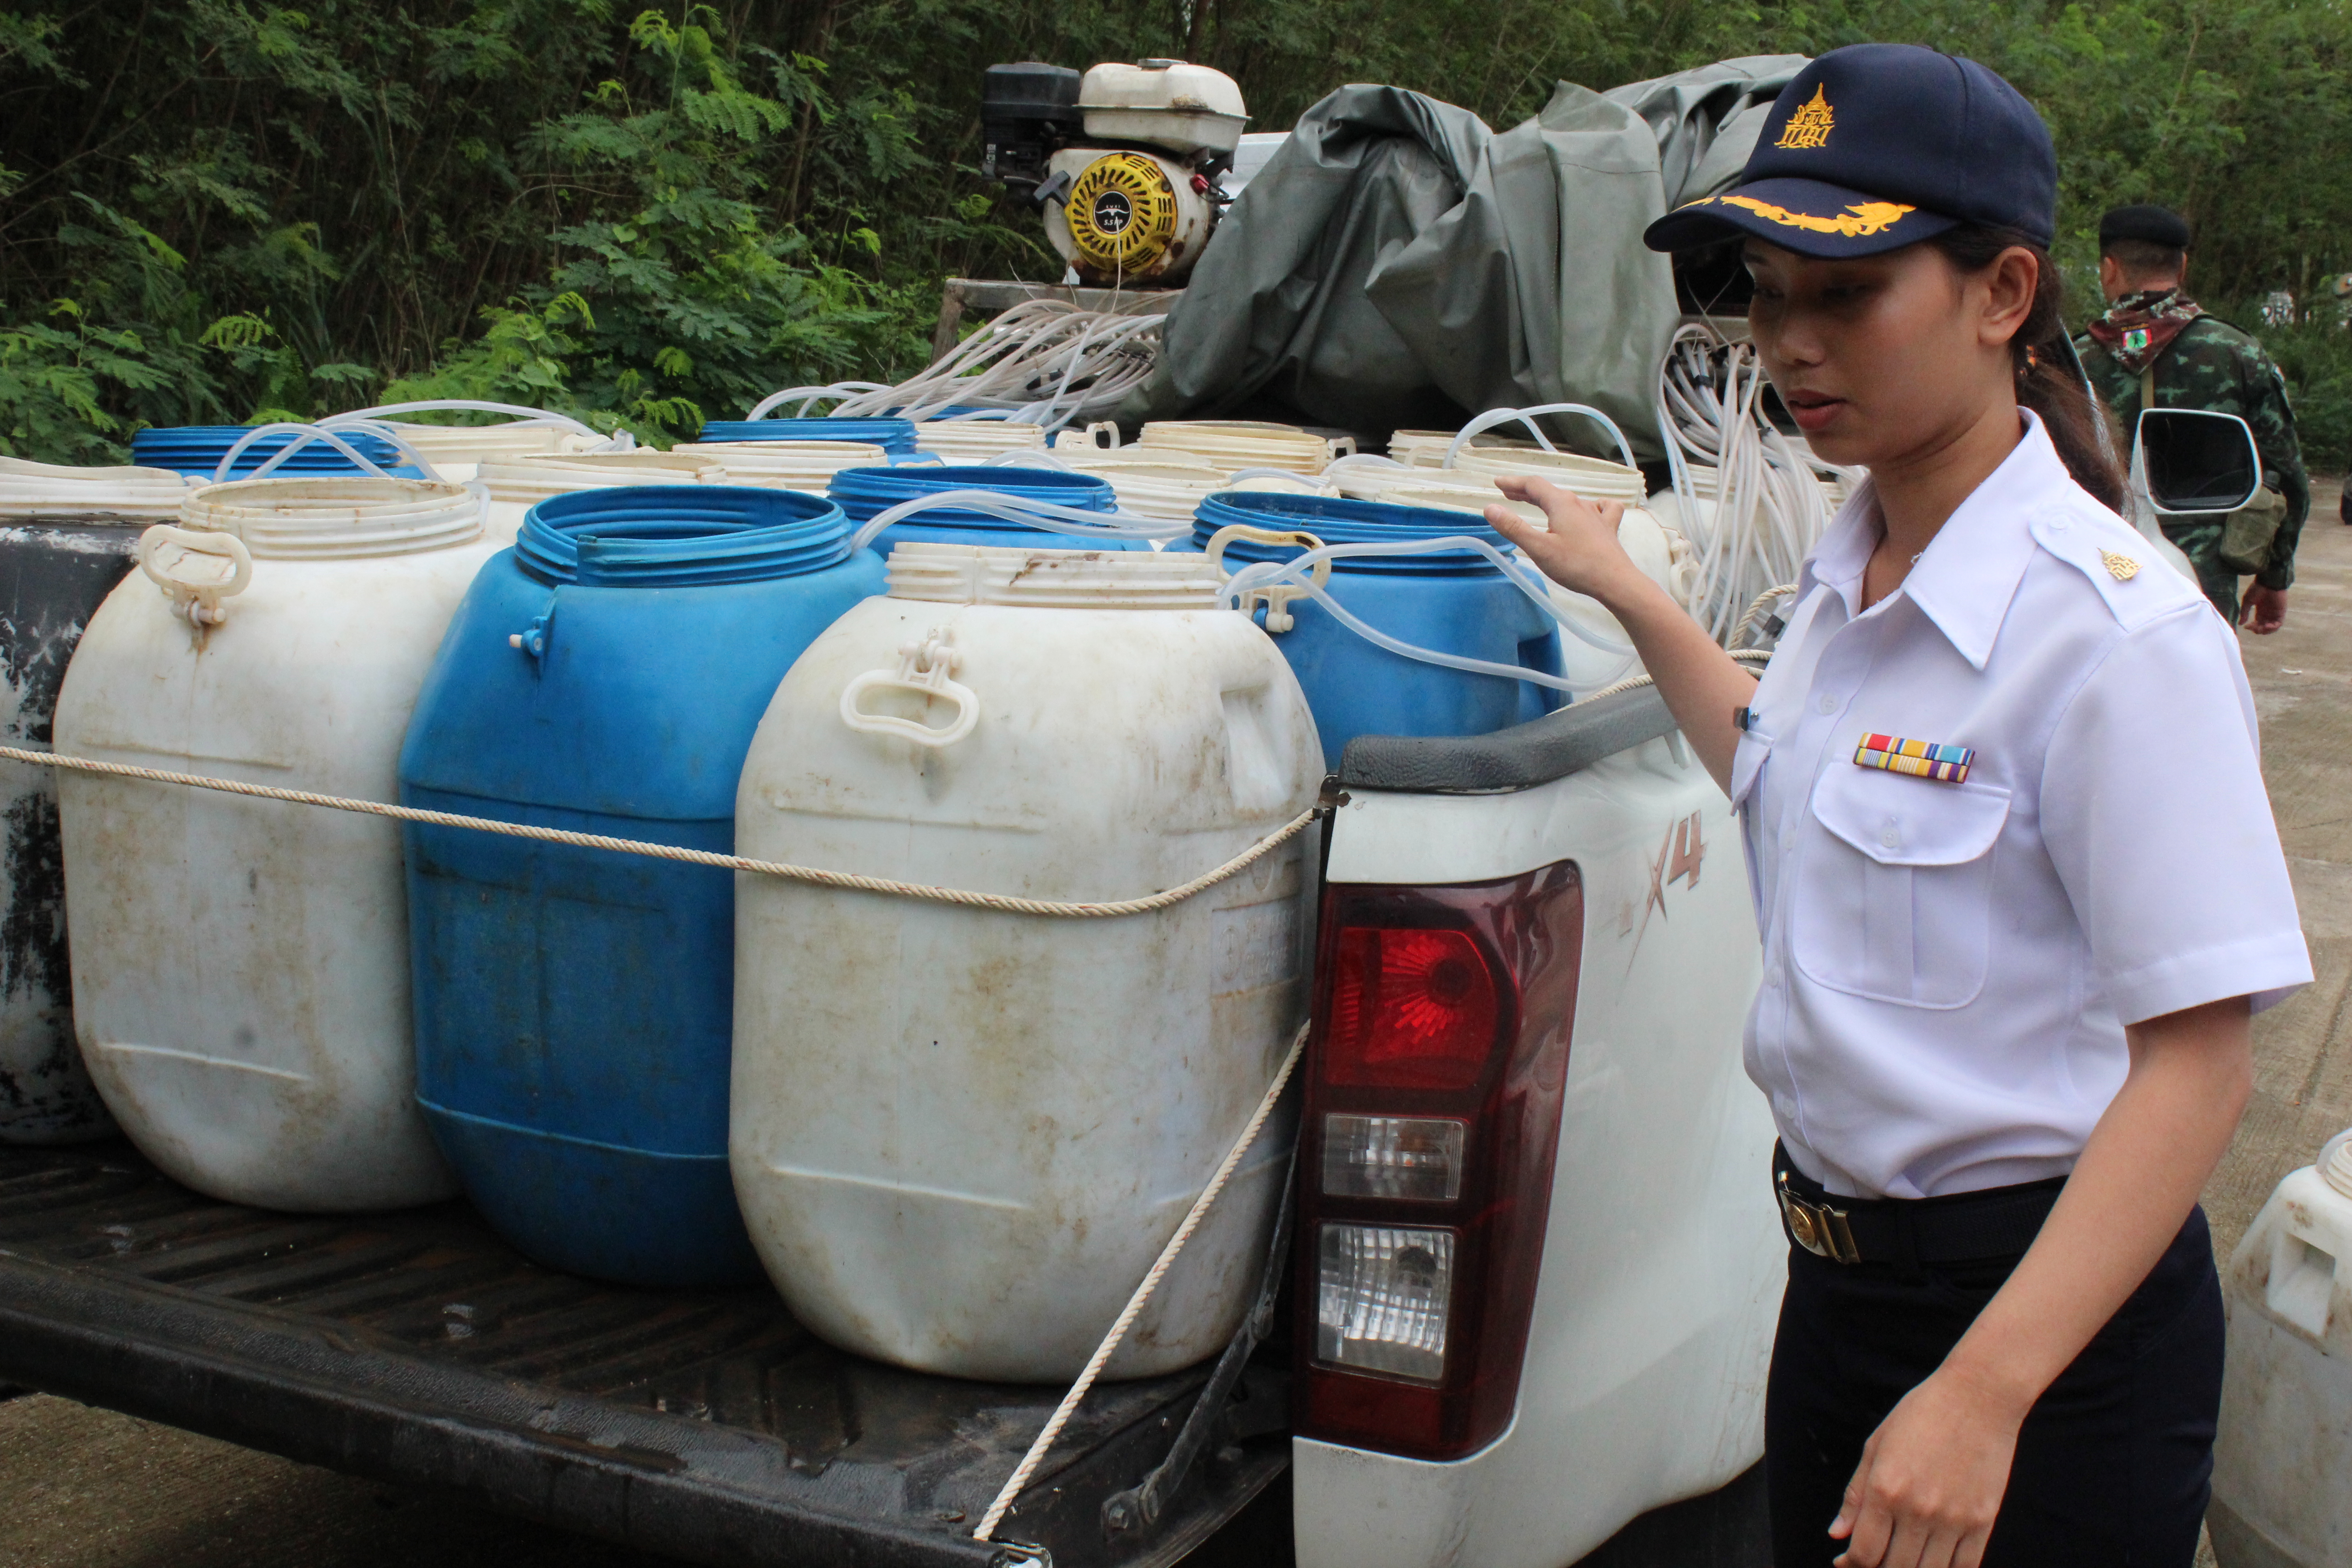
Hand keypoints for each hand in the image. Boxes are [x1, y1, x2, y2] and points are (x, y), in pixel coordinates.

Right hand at [1482, 476, 1640, 605]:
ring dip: (1550, 500)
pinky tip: (1592, 510)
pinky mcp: (1608, 528)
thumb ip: (1513, 528)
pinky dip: (1591, 506)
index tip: (1497, 483)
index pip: (1533, 485)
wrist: (1614, 581)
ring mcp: (1596, 514)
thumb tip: (1490, 508)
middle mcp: (1579, 503)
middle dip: (1527, 491)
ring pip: (1570, 500)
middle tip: (1508, 494)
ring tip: (1539, 505)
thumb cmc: (1575, 565)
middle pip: (1550, 491)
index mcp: (1561, 504)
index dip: (1513, 482)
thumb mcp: (1538, 548)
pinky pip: (1601, 508)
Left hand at [1829, 1367, 2023, 1567]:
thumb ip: (1856, 1495)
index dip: (1851, 1564)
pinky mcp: (1983, 1521)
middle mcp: (1918, 1509)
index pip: (1864, 1553)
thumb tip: (1837, 1535)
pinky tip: (1933, 1563)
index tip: (1845, 1561)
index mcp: (1885, 1489)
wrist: (1978, 1397)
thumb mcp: (1876, 1446)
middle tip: (1872, 1560)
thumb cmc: (1920, 1415)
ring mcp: (1954, 1518)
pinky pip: (1964, 1567)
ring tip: (1900, 1560)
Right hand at [2238, 582, 2286, 633]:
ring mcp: (2275, 613)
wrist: (2269, 581)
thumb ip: (2244, 613)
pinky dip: (2273, 627)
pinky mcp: (2281, 612)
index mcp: (2260, 612)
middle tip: (2253, 628)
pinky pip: (2278, 624)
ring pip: (2272, 628)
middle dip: (2258, 630)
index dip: (2251, 627)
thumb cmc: (2257, 589)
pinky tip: (2266, 626)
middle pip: (2264, 628)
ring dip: (2266, 631)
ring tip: (2261, 628)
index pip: (2257, 624)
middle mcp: (2268, 614)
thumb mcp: (2247, 601)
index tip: (2246, 627)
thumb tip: (2240, 624)